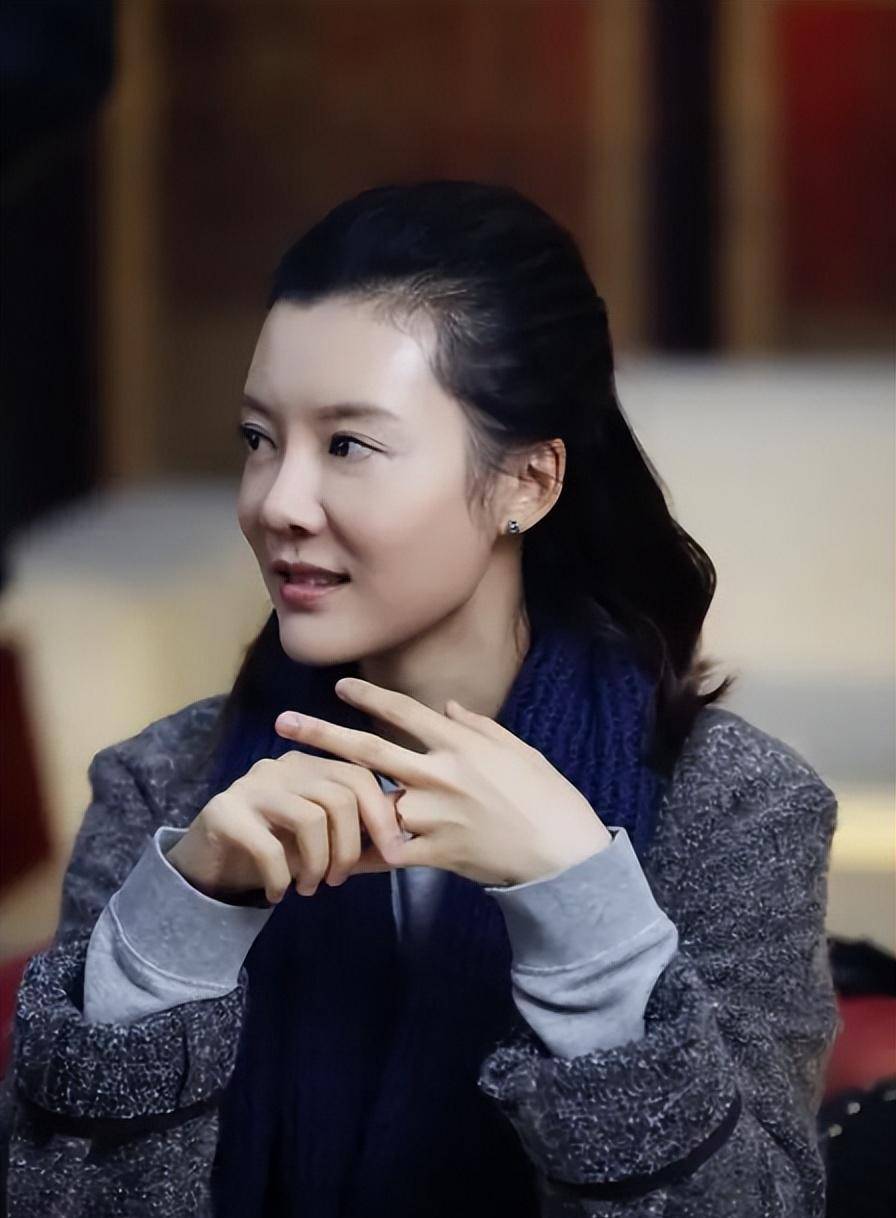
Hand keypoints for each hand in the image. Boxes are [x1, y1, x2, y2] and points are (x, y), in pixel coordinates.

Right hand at [164, 748, 405, 903]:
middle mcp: (283, 766)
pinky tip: (278, 893)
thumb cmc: (273, 846)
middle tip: (338, 879)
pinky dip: (281, 879)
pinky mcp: (225, 812)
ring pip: (310, 819)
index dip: (382, 816)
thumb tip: (398, 842)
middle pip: (339, 797)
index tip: (394, 854)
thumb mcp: (317, 837)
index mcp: (310, 764)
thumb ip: (351, 832)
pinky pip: (270, 849)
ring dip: (318, 864)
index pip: (359, 777)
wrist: (207, 860)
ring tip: (311, 888)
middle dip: (349, 847)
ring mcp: (252, 786)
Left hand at [274, 677, 611, 887]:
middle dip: (322, 734)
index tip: (338, 687)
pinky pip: (386, 854)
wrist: (562, 853)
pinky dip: (361, 857)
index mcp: (459, 745)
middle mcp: (438, 774)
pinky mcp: (434, 852)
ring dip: (334, 802)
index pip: (403, 711)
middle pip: (368, 750)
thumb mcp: (519, 750)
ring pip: (370, 804)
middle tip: (282, 724)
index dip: (368, 696)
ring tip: (298, 798)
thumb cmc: (546, 796)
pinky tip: (331, 860)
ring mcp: (433, 814)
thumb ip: (478, 727)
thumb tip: (448, 708)